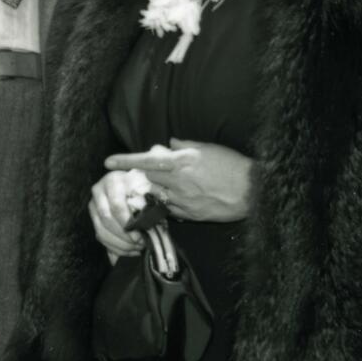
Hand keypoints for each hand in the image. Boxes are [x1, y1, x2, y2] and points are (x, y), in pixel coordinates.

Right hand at [88, 170, 148, 260]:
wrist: (129, 184)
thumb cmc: (142, 187)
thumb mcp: (148, 189)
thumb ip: (150, 202)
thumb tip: (152, 223)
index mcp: (113, 181)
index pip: (117, 205)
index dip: (128, 222)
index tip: (140, 235)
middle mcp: (99, 191)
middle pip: (106, 218)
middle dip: (124, 235)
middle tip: (139, 244)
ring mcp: (93, 205)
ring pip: (101, 230)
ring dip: (120, 244)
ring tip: (136, 249)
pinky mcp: (93, 218)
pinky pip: (100, 237)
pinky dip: (115, 248)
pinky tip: (130, 251)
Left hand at [103, 140, 251, 222]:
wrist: (254, 192)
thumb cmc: (232, 165)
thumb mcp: (207, 149)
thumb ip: (183, 146)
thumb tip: (167, 145)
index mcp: (181, 162)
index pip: (145, 160)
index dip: (124, 161)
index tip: (107, 162)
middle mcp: (178, 182)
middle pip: (147, 179)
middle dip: (142, 176)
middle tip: (144, 174)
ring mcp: (183, 201)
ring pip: (156, 196)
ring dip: (154, 190)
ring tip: (162, 187)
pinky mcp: (191, 215)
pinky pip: (170, 210)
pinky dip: (167, 203)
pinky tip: (175, 198)